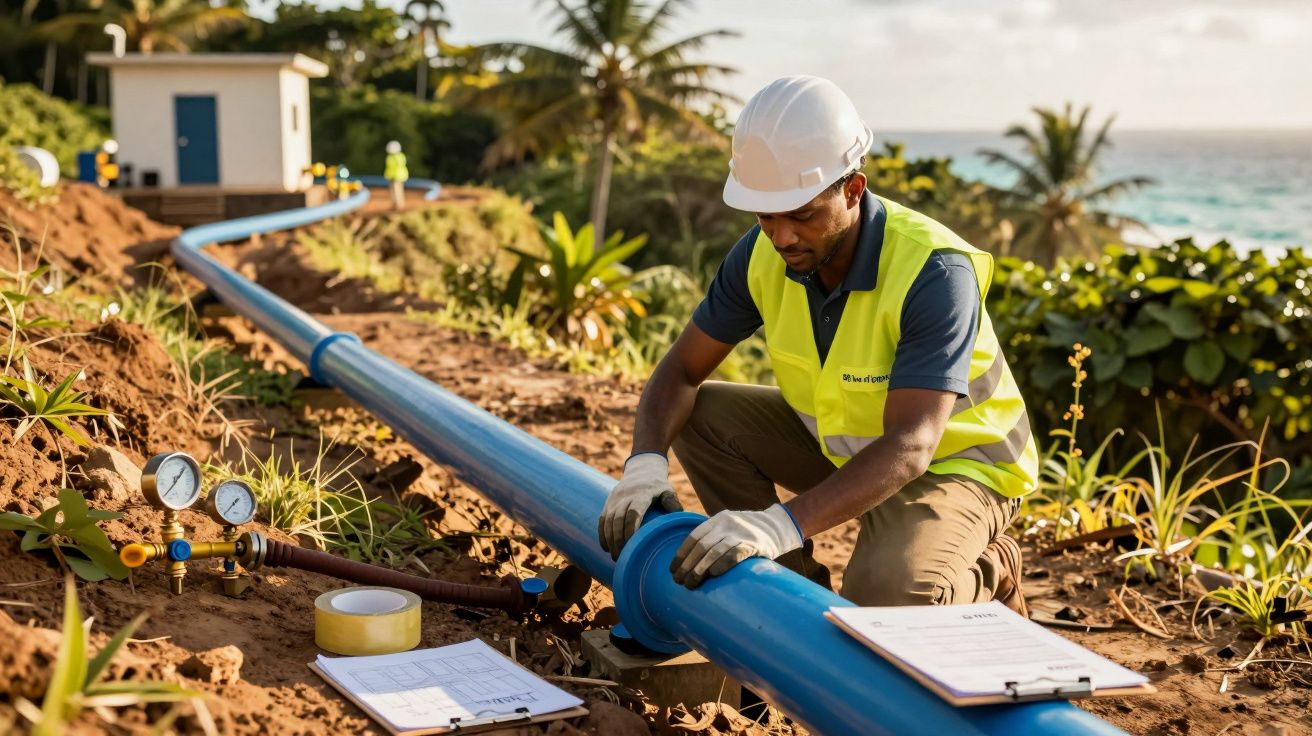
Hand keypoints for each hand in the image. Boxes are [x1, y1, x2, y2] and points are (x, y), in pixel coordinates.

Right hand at [598, 453, 682, 558]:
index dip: (630, 529)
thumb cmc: (658, 486)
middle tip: (621, 557)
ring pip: (608, 520)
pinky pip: (602, 519)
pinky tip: (605, 547)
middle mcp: (625, 496)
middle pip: (618, 519)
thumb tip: (678, 517)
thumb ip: (672, 503)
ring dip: (610, 539)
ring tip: (615, 556)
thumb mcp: (667, 491)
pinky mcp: (608, 502)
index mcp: (641, 494)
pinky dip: (602, 534)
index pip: (633, 512)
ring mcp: (615, 499)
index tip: (631, 545)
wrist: (641, 469)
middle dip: (618, 540)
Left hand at [669, 504, 802, 588]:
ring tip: (691, 583)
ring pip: (714, 551)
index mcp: (717, 520)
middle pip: (701, 546)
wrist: (778, 527)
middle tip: (679, 581)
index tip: (673, 570)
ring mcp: (741, 533)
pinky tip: (713, 575)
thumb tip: (688, 563)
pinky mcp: (754, 544)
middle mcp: (727, 524)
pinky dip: (721, 565)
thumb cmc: (748, 534)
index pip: (693, 537)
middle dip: (687, 565)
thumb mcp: (729, 528)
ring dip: (699, 569)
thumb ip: (713, 538)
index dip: (681, 554)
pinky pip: (734, 555)